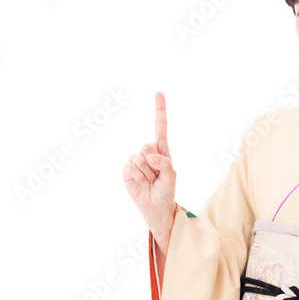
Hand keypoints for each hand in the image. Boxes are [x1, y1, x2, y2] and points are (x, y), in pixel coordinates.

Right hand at [122, 92, 176, 237]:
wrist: (155, 206)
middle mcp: (148, 152)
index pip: (160, 127)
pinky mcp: (127, 169)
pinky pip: (131, 167)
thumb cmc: (166, 191)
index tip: (158, 93)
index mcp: (162, 150)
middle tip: (157, 176)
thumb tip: (150, 156)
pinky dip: (138, 177)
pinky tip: (142, 183)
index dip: (159, 110)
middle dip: (154, 164)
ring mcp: (136, 160)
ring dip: (147, 174)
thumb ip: (164, 164)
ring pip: (140, 158)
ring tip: (150, 182)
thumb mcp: (171, 177)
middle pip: (148, 146)